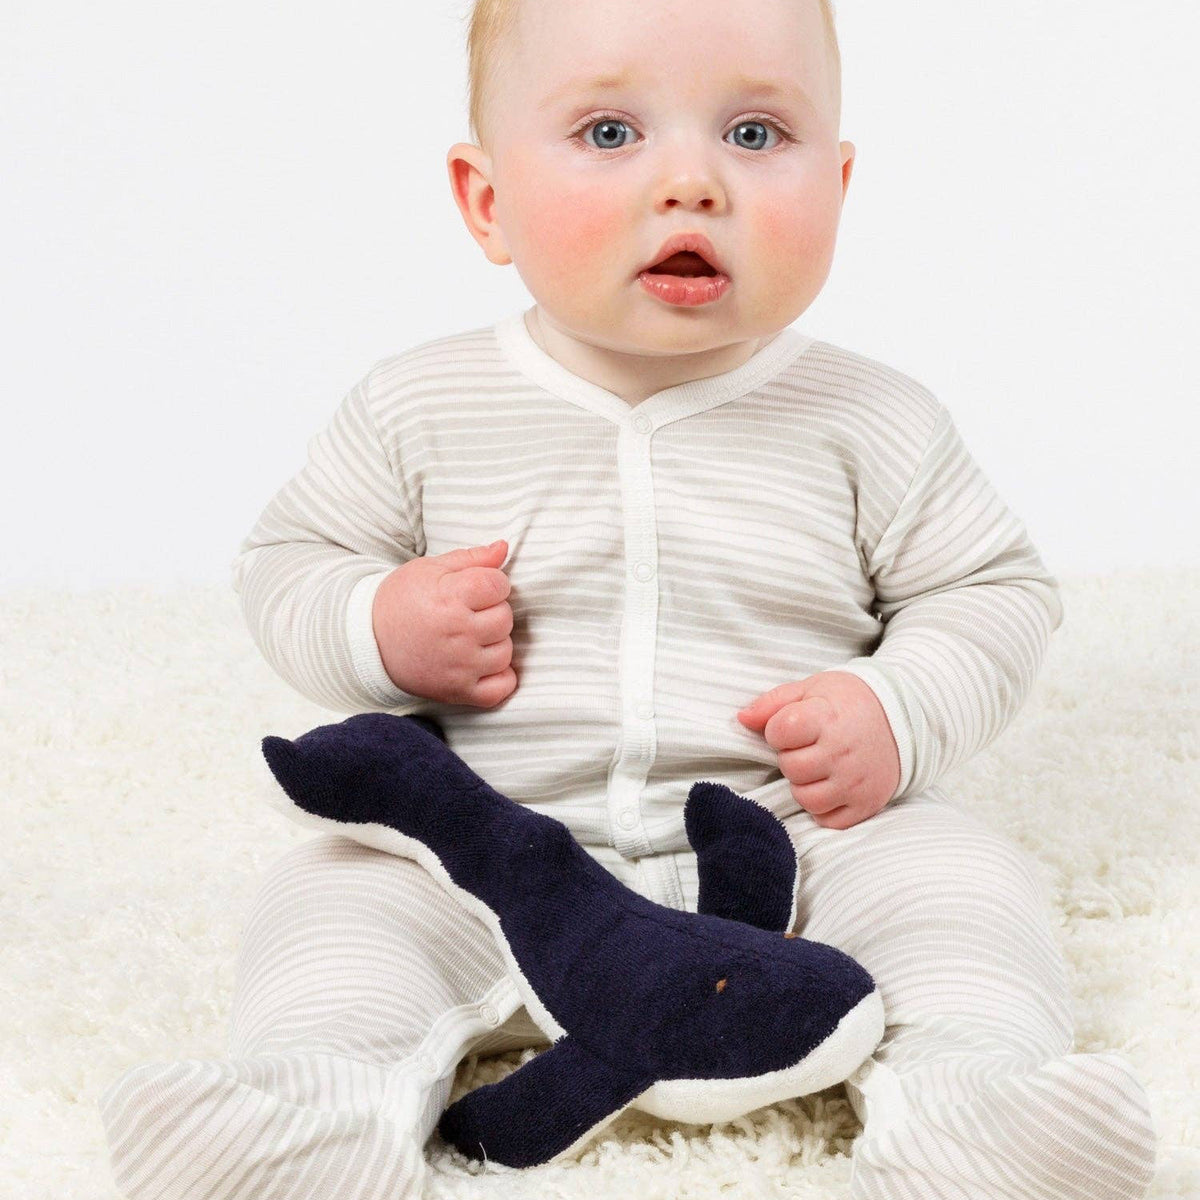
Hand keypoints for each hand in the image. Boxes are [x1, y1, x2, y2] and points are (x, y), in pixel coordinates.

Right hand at [372, 539, 516, 707]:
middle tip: (471, 612)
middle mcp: (457, 634)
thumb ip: (472, 558)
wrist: (368, 641)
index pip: (498, 585)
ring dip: (495, 642)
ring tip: (472, 636)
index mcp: (449, 598)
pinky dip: (499, 676)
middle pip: (505, 618)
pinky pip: (502, 688)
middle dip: (493, 610)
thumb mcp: (430, 569)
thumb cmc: (401, 601)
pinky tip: (483, 663)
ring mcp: (459, 666)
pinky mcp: (458, 691)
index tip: (478, 587)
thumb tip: (504, 547)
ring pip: (505, 651)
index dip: (493, 583)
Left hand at [736, 671, 900, 828]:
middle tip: (808, 746)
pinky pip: (828, 820)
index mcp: (827, 718)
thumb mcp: (811, 689)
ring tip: (818, 766)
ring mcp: (856, 782)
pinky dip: (823, 807)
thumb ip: (773, 703)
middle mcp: (842, 753)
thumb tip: (741, 719)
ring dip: (804, 784)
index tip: (792, 725)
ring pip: (806, 799)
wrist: (903, 717)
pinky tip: (831, 785)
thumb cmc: (849, 702)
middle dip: (791, 757)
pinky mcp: (867, 804)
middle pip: (791, 768)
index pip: (779, 732)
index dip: (778, 729)